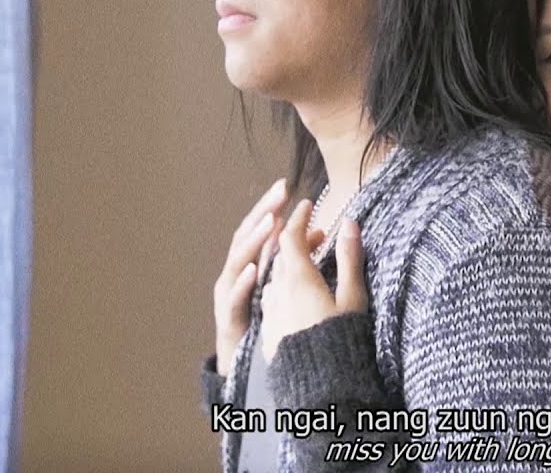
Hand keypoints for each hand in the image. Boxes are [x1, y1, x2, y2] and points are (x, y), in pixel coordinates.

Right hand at [213, 179, 285, 375]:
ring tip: (272, 222)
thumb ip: (301, 256)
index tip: (287, 186)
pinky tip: (255, 270)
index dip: (272, 206)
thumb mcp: (287, 284)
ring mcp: (230, 294)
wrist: (244, 364)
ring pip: (239, 261)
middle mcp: (238, 273)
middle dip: (263, 212)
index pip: (260, 228)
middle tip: (280, 193)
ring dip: (255, 240)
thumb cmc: (266, 318)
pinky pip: (235, 298)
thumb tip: (321, 231)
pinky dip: (244, 282)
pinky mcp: (229, 318)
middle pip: (247, 235)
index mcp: (252, 261)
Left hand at [261, 200, 367, 363]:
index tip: (307, 204)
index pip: (290, 237)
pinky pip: (272, 301)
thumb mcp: (353, 299)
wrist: (318, 388)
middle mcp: (278, 292)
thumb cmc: (341, 341)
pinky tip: (296, 297)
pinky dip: (283, 288)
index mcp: (298, 279)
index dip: (298, 218)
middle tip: (317, 235)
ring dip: (288, 266)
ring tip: (308, 265)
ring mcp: (271, 313)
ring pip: (275, 279)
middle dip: (295, 240)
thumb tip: (349, 223)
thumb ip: (350, 260)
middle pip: (280, 256)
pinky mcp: (269, 332)